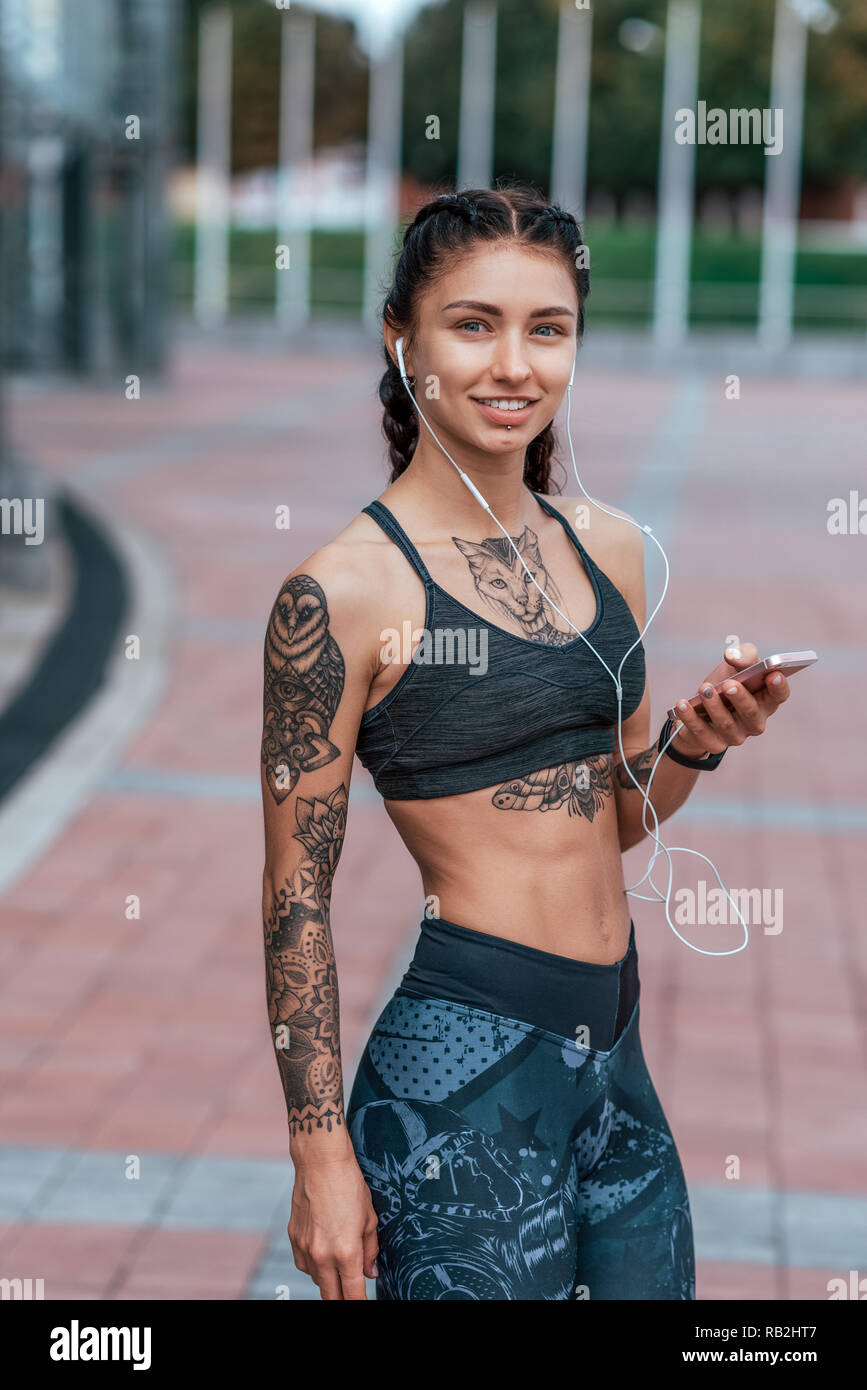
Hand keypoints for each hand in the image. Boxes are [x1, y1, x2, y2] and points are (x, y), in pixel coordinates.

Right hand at [288, 1150, 378, 1299]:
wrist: (320, 1162)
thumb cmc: (348, 1184)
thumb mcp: (370, 1218)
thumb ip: (370, 1251)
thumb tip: (370, 1273)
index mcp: (346, 1252)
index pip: (353, 1295)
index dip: (360, 1302)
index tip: (363, 1302)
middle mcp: (322, 1255)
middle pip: (331, 1296)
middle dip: (343, 1298)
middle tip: (352, 1293)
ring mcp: (305, 1248)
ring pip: (317, 1280)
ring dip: (329, 1280)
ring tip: (340, 1264)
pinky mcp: (293, 1239)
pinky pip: (304, 1265)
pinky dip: (314, 1266)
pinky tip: (324, 1252)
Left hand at [671, 637, 790, 759]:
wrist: (698, 708)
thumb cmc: (724, 683)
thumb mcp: (735, 665)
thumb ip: (742, 655)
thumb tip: (733, 655)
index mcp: (765, 700)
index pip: (779, 696)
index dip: (779, 686)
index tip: (773, 674)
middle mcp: (754, 721)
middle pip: (752, 713)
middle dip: (740, 698)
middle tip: (729, 684)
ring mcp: (735, 735)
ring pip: (726, 724)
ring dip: (714, 706)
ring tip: (704, 689)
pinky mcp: (714, 744)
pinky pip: (702, 733)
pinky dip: (691, 718)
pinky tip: (681, 704)